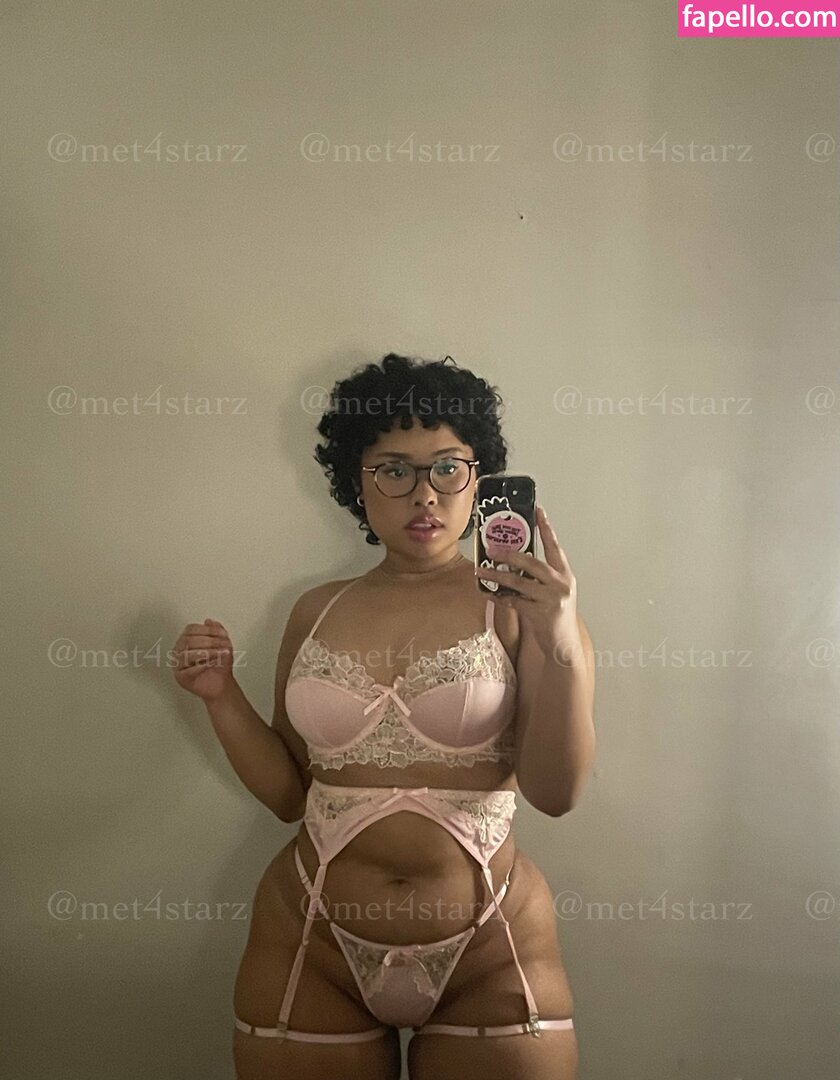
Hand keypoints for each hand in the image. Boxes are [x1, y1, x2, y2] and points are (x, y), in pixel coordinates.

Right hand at [172, 619, 236, 702]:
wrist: (221, 684)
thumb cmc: (220, 665)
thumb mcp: (223, 644)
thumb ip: (217, 631)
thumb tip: (210, 621)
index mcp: (187, 639)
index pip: (191, 629)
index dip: (208, 630)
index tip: (222, 633)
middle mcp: (180, 650)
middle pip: (188, 641)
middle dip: (209, 642)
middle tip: (223, 645)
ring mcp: (179, 663)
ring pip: (186, 654)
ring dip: (206, 653)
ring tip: (218, 654)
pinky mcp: (181, 677)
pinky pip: (187, 670)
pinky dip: (201, 666)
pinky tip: (211, 664)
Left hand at [475, 505, 580, 662]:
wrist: (562, 645)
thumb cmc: (555, 616)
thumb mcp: (553, 591)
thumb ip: (539, 577)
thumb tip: (513, 560)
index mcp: (565, 574)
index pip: (555, 546)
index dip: (546, 528)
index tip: (538, 510)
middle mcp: (561, 583)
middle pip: (532, 562)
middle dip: (510, 554)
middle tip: (492, 548)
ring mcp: (551, 599)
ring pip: (519, 582)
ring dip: (497, 575)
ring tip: (481, 570)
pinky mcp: (540, 614)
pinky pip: (513, 601)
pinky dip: (498, 596)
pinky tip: (487, 592)